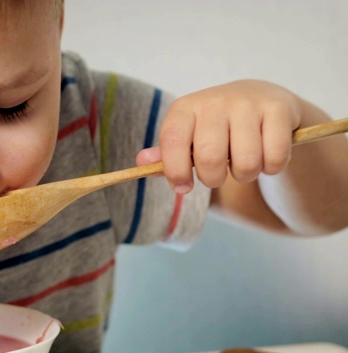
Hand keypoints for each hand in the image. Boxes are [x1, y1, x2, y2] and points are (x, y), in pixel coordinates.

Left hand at [137, 80, 302, 192]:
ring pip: (246, 163)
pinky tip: (267, 155)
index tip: (182, 187)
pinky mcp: (278, 109)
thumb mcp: (188, 138)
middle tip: (218, 175)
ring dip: (246, 175)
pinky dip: (272, 168)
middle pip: (210, 159)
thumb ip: (166, 154)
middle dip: (213, 179)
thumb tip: (141, 163)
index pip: (172, 142)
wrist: (260, 99)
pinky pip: (275, 158)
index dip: (175, 172)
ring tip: (243, 163)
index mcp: (185, 109)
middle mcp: (214, 101)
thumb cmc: (215, 128)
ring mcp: (248, 103)